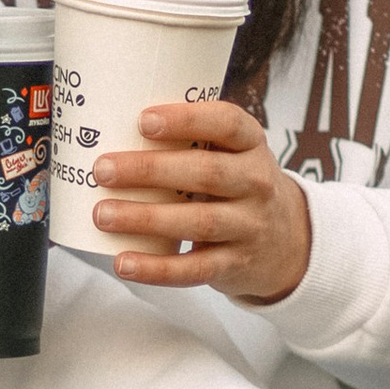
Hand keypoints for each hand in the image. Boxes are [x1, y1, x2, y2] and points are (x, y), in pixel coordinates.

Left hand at [91, 99, 311, 300]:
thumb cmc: (237, 185)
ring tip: (103, 215)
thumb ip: (191, 141)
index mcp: (251, 144)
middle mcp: (256, 183)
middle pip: (206, 173)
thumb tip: (112, 132)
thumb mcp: (232, 154)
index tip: (143, 120)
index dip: (186, 120)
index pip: (227, 123)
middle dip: (150, 170)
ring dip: (146, 218)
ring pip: (197, 222)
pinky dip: (156, 269)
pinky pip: (194, 269)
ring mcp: (248, 226)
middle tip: (103, 170)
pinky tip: (124, 262)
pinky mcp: (235, 264)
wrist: (286, 240)